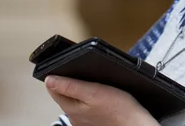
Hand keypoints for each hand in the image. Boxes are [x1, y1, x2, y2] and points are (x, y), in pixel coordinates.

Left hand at [45, 75, 159, 125]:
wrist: (135, 124)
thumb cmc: (118, 108)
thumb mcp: (94, 92)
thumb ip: (71, 86)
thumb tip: (49, 79)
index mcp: (70, 108)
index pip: (53, 89)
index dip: (58, 74)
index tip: (68, 65)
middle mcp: (73, 117)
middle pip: (64, 94)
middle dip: (70, 82)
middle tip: (85, 72)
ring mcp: (83, 121)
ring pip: (75, 100)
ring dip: (80, 90)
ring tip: (93, 82)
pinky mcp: (93, 121)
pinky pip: (85, 106)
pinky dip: (89, 99)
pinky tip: (100, 95)